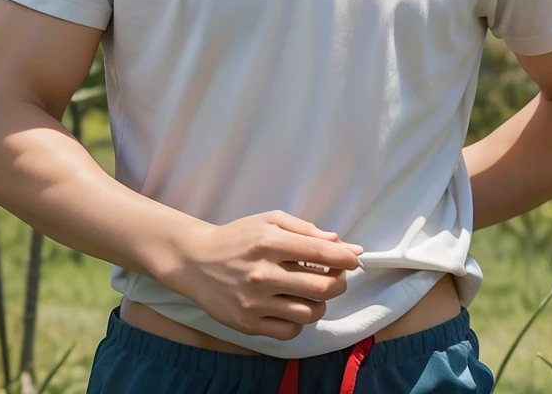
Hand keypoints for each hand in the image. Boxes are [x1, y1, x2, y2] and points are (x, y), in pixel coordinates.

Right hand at [179, 209, 363, 340]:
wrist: (195, 261)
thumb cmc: (237, 237)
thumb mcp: (268, 220)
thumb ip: (305, 229)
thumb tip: (339, 242)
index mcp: (269, 242)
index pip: (320, 253)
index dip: (346, 257)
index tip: (356, 258)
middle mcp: (263, 273)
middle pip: (322, 287)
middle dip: (340, 282)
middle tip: (338, 276)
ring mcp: (255, 302)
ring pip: (309, 313)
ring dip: (321, 303)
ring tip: (314, 292)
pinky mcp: (248, 323)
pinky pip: (290, 331)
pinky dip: (300, 322)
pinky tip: (293, 306)